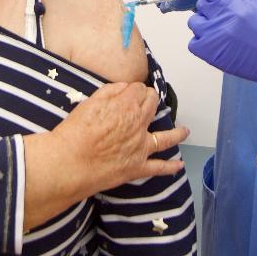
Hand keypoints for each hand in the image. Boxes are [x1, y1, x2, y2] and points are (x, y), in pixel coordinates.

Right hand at [55, 82, 187, 192]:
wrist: (70, 163)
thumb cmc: (75, 131)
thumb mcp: (89, 102)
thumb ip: (109, 92)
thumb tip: (124, 88)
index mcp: (127, 106)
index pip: (139, 89)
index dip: (134, 88)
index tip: (130, 90)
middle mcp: (139, 125)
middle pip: (152, 107)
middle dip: (152, 100)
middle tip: (150, 100)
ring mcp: (141, 148)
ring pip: (165, 138)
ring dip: (177, 134)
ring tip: (185, 131)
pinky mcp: (137, 168)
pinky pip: (158, 168)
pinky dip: (170, 167)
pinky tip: (179, 166)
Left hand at [187, 0, 256, 97]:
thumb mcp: (256, 5)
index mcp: (233, 6)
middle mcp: (220, 21)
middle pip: (201, 5)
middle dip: (209, 3)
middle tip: (220, 9)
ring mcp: (213, 39)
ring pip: (194, 23)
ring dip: (203, 21)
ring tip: (216, 26)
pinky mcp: (211, 56)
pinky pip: (193, 43)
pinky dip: (200, 40)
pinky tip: (213, 40)